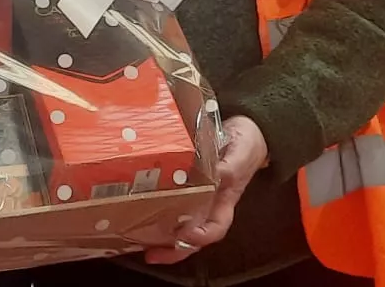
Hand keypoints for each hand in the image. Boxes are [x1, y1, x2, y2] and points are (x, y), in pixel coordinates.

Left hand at [143, 116, 266, 264]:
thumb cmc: (246, 146)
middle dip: (173, 250)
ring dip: (161, 237)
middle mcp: (208, 205)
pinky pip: (169, 202)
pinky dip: (155, 210)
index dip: (201, 237)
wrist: (244, 131)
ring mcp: (194, 197)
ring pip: (178, 225)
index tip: (186, 236)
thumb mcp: (239, 156)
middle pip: (193, 237)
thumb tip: (211, 178)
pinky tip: (139, 212)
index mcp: (224, 202)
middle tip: (153, 254)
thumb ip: (227, 170)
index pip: (215, 229)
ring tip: (141, 243)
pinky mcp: (182, 186)